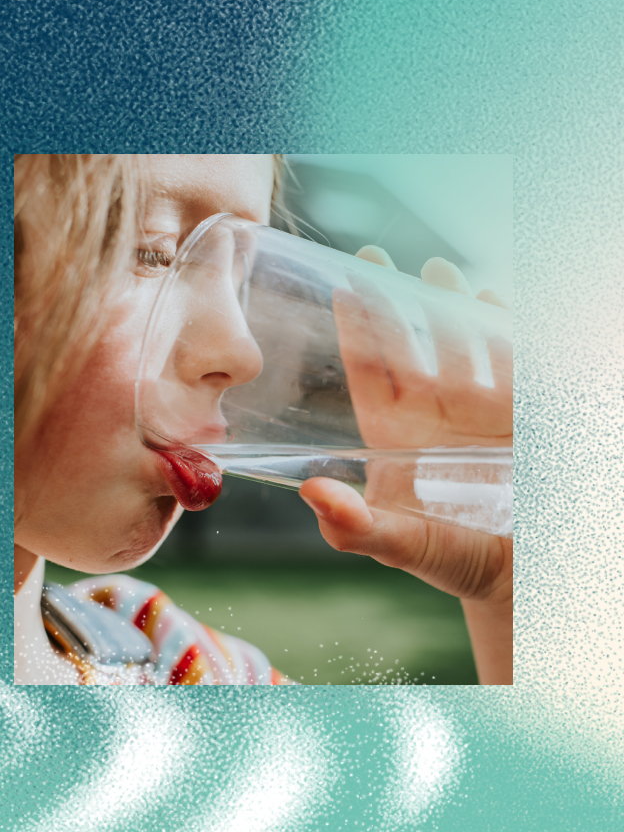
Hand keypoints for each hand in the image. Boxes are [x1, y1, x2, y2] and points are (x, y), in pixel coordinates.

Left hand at [299, 246, 512, 684]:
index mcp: (392, 434)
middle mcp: (431, 411)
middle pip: (409, 343)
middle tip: (377, 256)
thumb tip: (312, 495)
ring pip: (460, 341)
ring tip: (441, 272)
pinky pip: (511, 357)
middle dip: (392, 300)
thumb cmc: (452, 561)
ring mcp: (477, 406)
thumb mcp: (402, 546)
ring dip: (450, 305)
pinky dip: (503, 327)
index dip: (354, 328)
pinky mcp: (520, 409)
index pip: (368, 370)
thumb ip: (357, 526)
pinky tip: (493, 300)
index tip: (343, 284)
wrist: (520, 575)